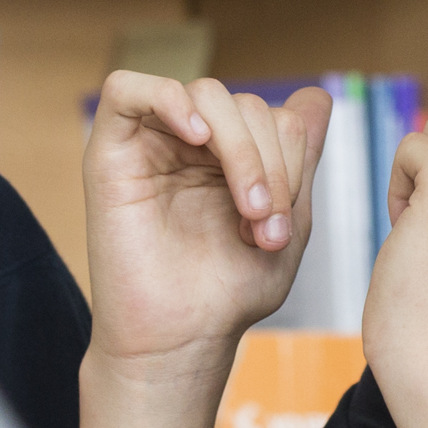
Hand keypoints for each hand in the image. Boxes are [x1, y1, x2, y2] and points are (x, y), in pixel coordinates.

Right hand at [82, 72, 333, 375]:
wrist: (179, 339)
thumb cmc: (227, 292)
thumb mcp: (286, 224)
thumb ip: (300, 161)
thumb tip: (317, 97)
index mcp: (234, 157)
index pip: (277, 115)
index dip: (293, 159)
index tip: (284, 225)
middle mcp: (193, 144)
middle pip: (246, 103)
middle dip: (269, 163)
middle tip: (265, 225)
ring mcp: (152, 144)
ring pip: (205, 94)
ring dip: (240, 149)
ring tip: (246, 210)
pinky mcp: (109, 150)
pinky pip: (127, 88)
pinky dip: (169, 99)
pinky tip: (197, 138)